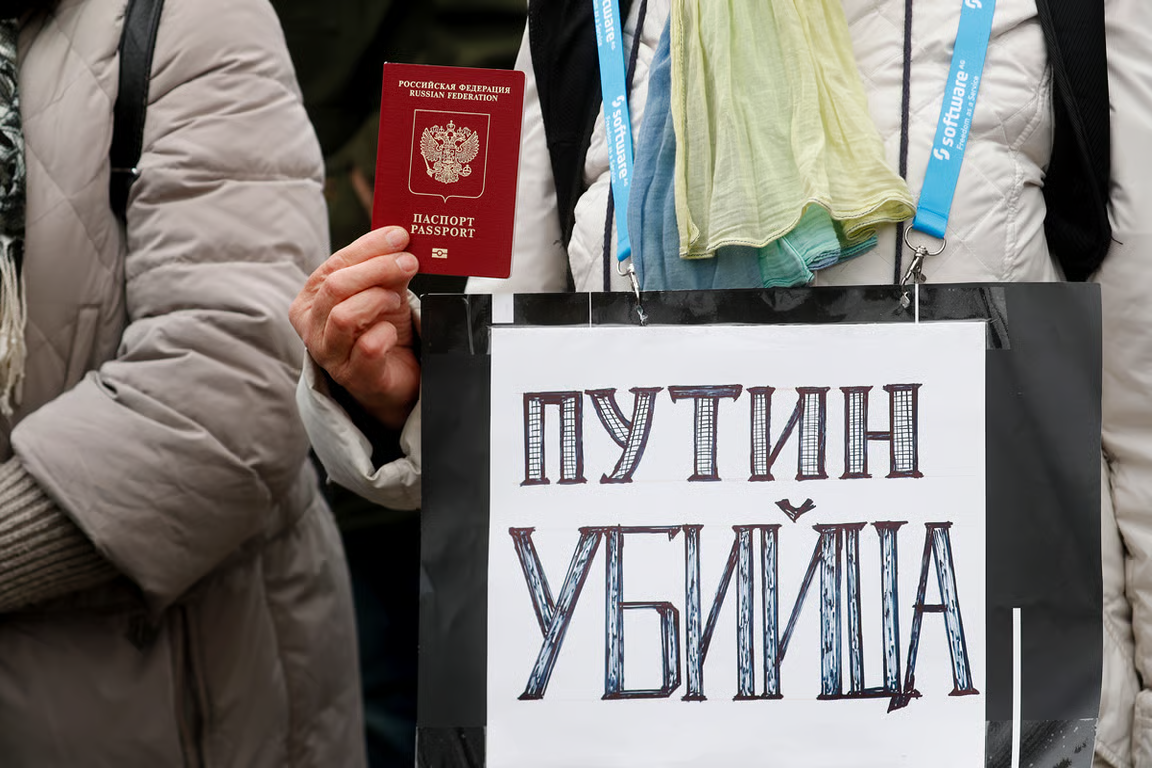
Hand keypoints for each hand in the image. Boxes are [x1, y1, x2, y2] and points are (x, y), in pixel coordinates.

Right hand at [290, 226, 420, 429]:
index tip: (399, 236)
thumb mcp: (382, 292)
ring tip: (396, 301)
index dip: (368, 248)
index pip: (333, 265)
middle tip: (409, 262)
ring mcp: (329, 355)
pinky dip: (386, 333)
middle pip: (336, 287)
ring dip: (378, 300)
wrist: (394, 376)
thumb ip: (386, 268)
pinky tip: (392, 332)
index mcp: (311, 300)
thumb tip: (400, 238)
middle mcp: (311, 328)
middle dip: (377, 269)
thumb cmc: (380, 329)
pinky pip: (368, 347)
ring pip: (344, 316)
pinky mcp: (354, 376)